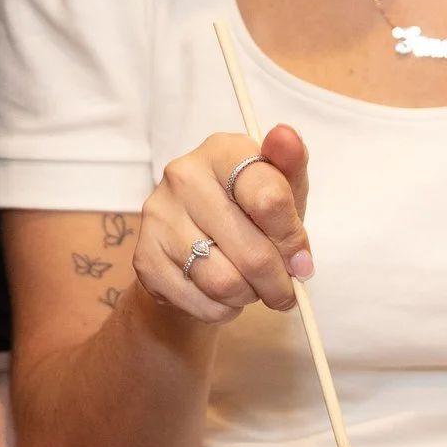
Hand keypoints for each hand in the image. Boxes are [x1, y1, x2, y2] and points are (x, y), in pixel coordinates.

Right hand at [129, 125, 310, 323]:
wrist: (195, 249)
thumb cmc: (248, 214)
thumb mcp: (281, 189)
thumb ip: (291, 167)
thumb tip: (288, 137)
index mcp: (222, 150)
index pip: (270, 199)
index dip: (293, 240)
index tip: (301, 259)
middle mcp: (184, 175)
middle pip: (252, 252)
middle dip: (277, 281)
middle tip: (283, 289)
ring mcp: (159, 216)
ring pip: (225, 282)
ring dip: (249, 295)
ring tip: (251, 286)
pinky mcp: (145, 257)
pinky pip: (202, 302)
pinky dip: (223, 308)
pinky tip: (223, 294)